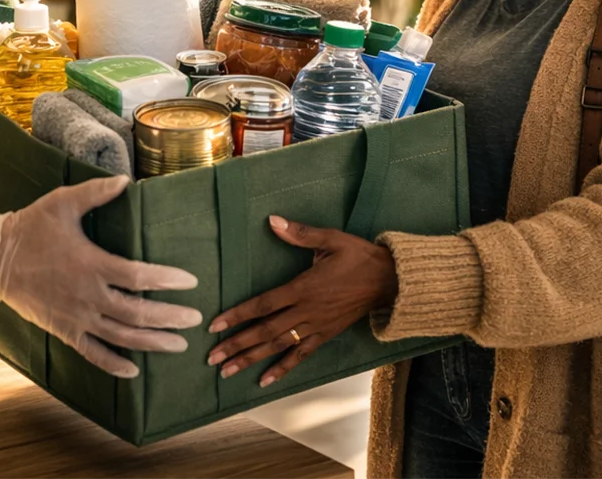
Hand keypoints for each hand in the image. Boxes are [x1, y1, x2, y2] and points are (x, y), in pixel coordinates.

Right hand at [0, 175, 201, 377]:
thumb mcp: (62, 202)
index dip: (167, 280)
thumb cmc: (31, 227)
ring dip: (152, 343)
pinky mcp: (64, 331)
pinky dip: (114, 365)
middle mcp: (88, 296)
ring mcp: (76, 317)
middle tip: (194, 319)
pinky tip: (134, 372)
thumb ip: (96, 193)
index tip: (190, 282)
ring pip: (121, 337)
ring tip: (178, 345)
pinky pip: (92, 354)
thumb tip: (126, 180)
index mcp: (92, 264)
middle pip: (137, 313)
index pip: (139, 276)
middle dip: (170, 318)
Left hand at [205, 215, 396, 388]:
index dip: (238, 315)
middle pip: (265, 331)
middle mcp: (306, 311)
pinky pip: (301, 356)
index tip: (215, 325)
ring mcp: (315, 326)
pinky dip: (283, 369)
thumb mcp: (331, 239)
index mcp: (303, 288)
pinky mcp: (325, 335)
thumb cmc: (358, 257)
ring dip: (252, 359)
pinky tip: (265, 381)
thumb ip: (300, 234)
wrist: (389, 280)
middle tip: (212, 358)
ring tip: (227, 371)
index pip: (263, 304)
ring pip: (278, 346)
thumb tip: (272, 220)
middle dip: (237, 345)